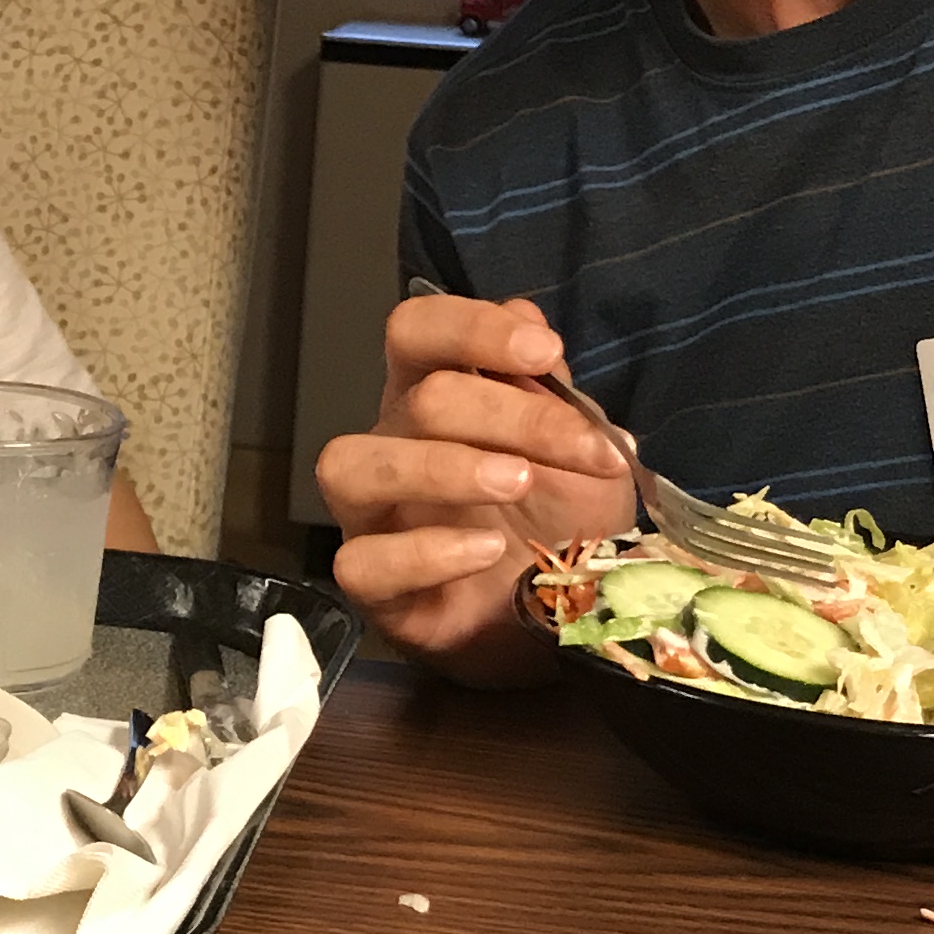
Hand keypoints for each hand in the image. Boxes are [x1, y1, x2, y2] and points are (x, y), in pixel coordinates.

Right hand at [316, 294, 631, 677]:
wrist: (566, 617)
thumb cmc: (562, 521)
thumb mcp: (580, 450)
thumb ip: (552, 388)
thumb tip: (525, 317)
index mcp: (433, 397)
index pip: (415, 332)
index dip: (470, 329)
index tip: (544, 353)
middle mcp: (393, 447)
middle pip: (414, 401)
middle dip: (505, 415)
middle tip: (578, 449)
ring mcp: (374, 519)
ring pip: (352, 467)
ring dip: (442, 468)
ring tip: (518, 482)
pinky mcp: (376, 590)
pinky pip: (363, 563)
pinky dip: (426, 552)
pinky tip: (487, 551)